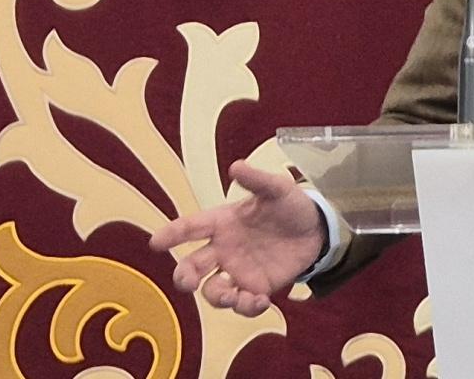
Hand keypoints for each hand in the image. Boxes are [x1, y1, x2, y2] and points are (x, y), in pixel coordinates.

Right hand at [148, 160, 325, 315]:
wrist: (317, 229)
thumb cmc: (290, 206)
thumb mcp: (277, 189)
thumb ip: (257, 180)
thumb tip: (236, 167)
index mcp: (222, 222)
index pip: (191, 227)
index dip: (172, 233)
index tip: (156, 242)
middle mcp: (223, 249)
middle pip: (192, 266)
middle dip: (184, 276)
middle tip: (188, 281)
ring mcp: (238, 270)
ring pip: (213, 291)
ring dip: (217, 297)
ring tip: (232, 296)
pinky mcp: (256, 288)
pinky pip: (243, 304)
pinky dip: (247, 307)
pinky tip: (261, 301)